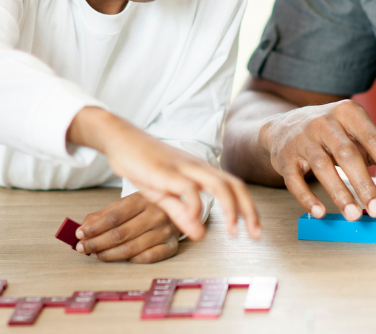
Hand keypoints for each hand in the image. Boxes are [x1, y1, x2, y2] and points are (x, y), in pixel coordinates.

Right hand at [68, 107, 260, 241]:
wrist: (120, 140)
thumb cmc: (144, 166)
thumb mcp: (164, 195)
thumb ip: (182, 214)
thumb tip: (200, 235)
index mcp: (201, 171)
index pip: (234, 187)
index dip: (248, 208)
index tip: (254, 230)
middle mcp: (198, 167)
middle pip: (234, 185)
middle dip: (248, 210)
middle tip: (255, 234)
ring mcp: (183, 167)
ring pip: (218, 185)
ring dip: (230, 208)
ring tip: (233, 231)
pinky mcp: (166, 171)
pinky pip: (189, 188)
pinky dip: (197, 206)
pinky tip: (196, 221)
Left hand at [74, 192, 178, 262]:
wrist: (179, 209)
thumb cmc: (146, 208)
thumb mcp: (126, 204)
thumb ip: (104, 215)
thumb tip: (83, 228)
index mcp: (143, 199)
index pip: (113, 217)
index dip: (94, 228)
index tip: (80, 234)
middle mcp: (157, 214)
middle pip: (120, 234)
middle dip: (97, 243)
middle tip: (82, 247)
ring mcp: (166, 231)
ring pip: (131, 248)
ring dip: (108, 254)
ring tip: (95, 254)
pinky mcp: (172, 246)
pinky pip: (147, 257)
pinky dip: (129, 260)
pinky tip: (118, 257)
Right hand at [262, 99, 375, 220]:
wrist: (286, 126)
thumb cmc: (336, 135)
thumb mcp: (365, 140)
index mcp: (348, 112)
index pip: (371, 137)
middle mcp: (323, 121)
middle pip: (346, 153)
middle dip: (363, 183)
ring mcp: (301, 138)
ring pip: (321, 166)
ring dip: (339, 192)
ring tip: (355, 215)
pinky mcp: (284, 157)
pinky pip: (294, 179)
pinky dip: (307, 197)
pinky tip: (321, 212)